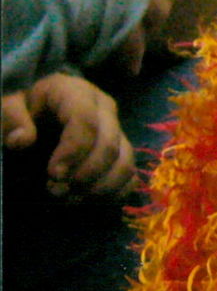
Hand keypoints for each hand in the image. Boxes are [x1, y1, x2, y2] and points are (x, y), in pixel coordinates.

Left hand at [2, 74, 134, 197]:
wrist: (40, 115)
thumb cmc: (24, 112)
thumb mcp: (8, 108)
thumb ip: (11, 119)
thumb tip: (22, 140)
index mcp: (75, 92)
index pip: (85, 120)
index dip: (73, 151)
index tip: (53, 174)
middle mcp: (104, 108)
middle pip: (109, 145)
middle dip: (84, 174)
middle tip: (56, 190)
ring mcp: (118, 130)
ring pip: (125, 162)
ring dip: (99, 187)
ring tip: (70, 198)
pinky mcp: (123, 150)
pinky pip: (131, 175)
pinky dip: (113, 193)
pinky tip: (88, 199)